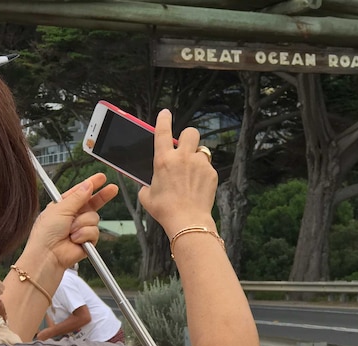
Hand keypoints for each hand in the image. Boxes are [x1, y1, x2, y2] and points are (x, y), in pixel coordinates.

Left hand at [26, 173, 117, 268]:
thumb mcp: (60, 209)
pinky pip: (94, 232)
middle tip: (112, 189)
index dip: (92, 184)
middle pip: (93, 203)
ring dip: (82, 224)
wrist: (48, 255)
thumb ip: (76, 197)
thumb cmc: (46, 234)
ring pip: (94, 218)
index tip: (101, 177)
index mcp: (64, 205)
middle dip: (102, 196)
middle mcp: (73, 216)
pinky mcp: (87, 240)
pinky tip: (75, 239)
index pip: (81, 191)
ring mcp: (81, 228)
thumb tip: (87, 185)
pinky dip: (84, 235)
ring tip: (70, 231)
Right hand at [138, 109, 217, 236]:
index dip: (163, 119)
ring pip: (201, 151)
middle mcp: (182, 157)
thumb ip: (146, 184)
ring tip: (192, 173)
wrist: (187, 220)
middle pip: (190, 132)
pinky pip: (208, 167)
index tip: (165, 113)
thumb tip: (146, 183)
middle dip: (187, 137)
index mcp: (163, 160)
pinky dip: (203, 173)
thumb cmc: (165, 209)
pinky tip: (198, 186)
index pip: (162, 131)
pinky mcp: (211, 173)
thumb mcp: (146, 195)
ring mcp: (199, 164)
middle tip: (184, 148)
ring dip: (196, 157)